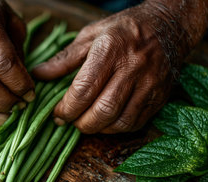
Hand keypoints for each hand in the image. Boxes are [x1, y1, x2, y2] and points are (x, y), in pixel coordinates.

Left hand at [33, 3, 187, 133]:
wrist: (169, 26)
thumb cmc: (124, 29)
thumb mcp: (90, 35)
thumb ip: (64, 59)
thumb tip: (39, 75)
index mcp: (109, 50)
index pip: (84, 89)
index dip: (67, 108)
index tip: (57, 113)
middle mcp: (131, 68)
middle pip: (102, 110)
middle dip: (81, 123)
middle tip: (70, 121)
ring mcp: (149, 84)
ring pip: (120, 121)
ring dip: (98, 129)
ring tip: (87, 122)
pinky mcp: (159, 96)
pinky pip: (136, 123)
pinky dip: (116, 128)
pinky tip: (106, 121)